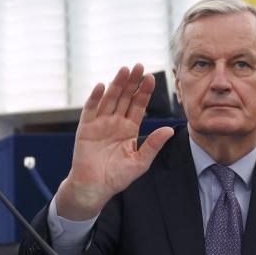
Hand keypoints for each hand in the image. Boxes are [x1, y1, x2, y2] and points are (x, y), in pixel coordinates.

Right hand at [56, 64, 173, 220]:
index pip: (138, 105)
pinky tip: (100, 86)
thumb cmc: (117, 177)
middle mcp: (115, 122)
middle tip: (138, 66)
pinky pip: (90, 110)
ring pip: (109, 99)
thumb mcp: (140, 162)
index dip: (144, 92)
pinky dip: (94, 98)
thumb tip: (169, 130)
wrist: (94, 188)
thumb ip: (153, 145)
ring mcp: (99, 124)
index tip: (151, 78)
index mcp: (129, 129)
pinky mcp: (85, 128)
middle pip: (124, 97)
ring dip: (116, 85)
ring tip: (124, 70)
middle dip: (131, 82)